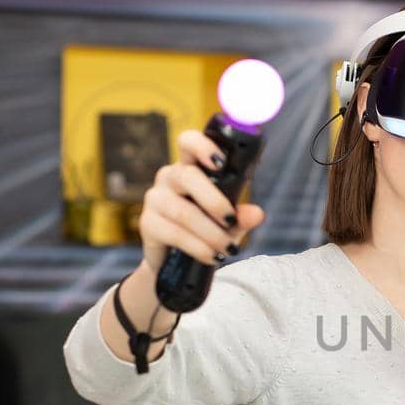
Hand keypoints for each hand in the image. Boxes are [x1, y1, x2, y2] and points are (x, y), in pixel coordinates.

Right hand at [138, 130, 265, 271]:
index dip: (202, 146)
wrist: (177, 262)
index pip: (188, 142)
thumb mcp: (229, 224)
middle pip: (188, 176)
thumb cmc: (206, 231)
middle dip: (214, 201)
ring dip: (211, 233)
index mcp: (190, 167)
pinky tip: (212, 256)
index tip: (221, 161)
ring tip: (228, 249)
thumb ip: (242, 216)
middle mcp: (169, 177)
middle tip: (231, 220)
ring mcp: (155, 199)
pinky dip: (199, 247)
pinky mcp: (147, 224)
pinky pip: (175, 234)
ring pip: (184, 212)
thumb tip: (257, 214)